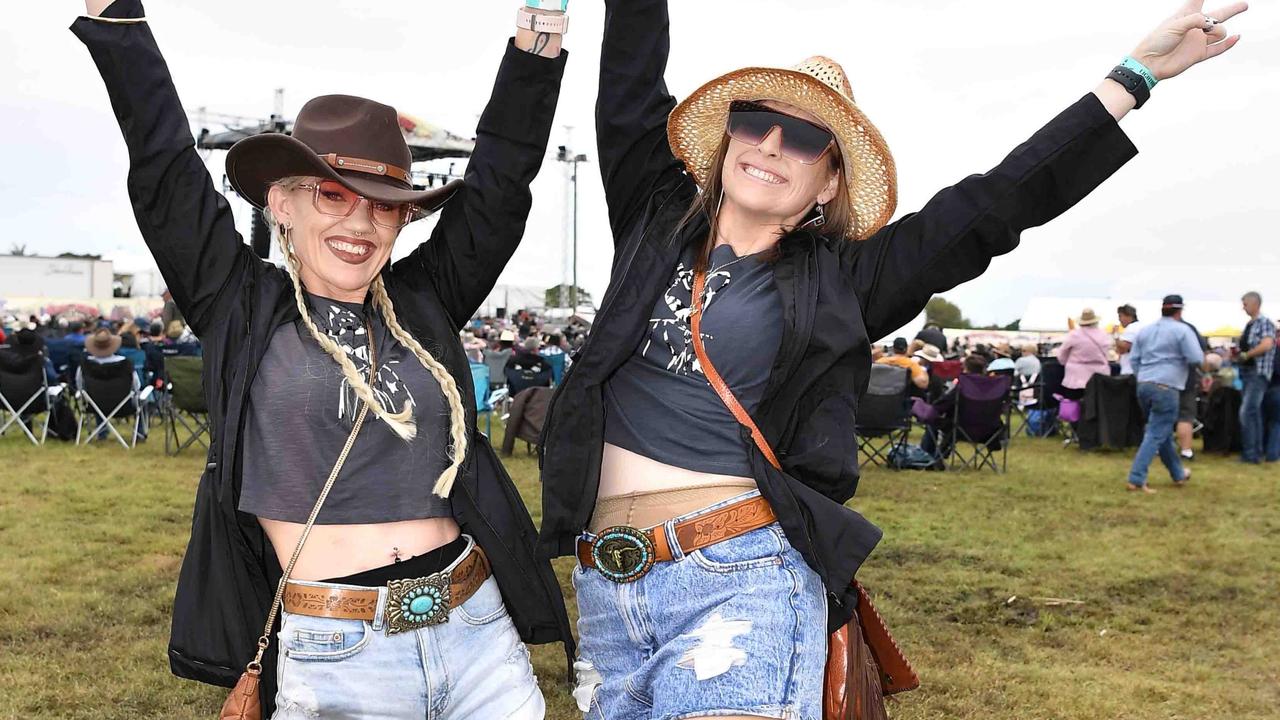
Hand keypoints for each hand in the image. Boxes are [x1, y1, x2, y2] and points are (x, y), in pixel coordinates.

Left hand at [1130, 0, 1247, 80]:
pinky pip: (1219, 48)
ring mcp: (1199, 40)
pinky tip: (1236, 37)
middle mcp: (1195, 27)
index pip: (1198, 0)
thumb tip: (1211, 24)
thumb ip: (1195, 20)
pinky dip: (1229, 43)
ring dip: (1218, 30)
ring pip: (1220, 32)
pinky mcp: (1199, 54)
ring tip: (1206, 32)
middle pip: (1219, 15)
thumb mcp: (1175, 24)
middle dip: (1232, 9)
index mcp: (1186, 15)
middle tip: (1244, 5)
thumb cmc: (1157, 41)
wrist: (1150, 63)